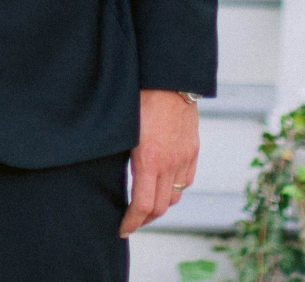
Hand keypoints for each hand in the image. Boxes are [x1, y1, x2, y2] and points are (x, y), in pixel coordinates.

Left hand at [120, 89, 199, 237]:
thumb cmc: (138, 97)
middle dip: (144, 219)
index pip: (142, 206)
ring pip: (175, 195)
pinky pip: (187, 179)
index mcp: (148, 159)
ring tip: (145, 204)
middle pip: (160, 207)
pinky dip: (175, 188)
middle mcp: (170, 163)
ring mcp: (184, 156)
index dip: (131, 222)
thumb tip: (111, 174)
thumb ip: (122, 155)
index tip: (122, 229)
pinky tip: (163, 185)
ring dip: (160, 205)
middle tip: (131, 222)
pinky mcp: (193, 149)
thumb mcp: (122, 128)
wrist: (168, 76)